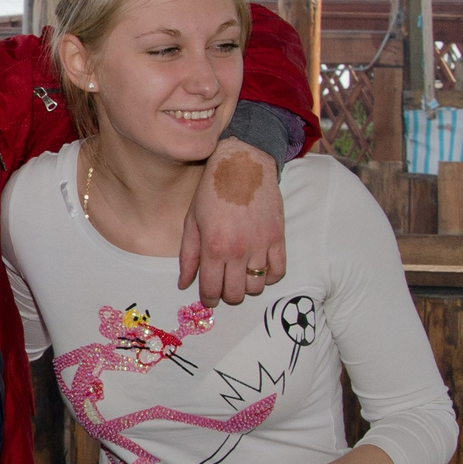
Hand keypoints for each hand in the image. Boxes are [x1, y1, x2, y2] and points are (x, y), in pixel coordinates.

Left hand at [180, 138, 285, 306]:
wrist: (243, 164)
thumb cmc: (211, 191)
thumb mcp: (191, 221)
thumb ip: (188, 256)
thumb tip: (184, 284)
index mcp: (213, 247)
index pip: (211, 289)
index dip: (208, 299)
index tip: (208, 298)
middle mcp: (238, 250)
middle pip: (235, 294)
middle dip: (226, 296)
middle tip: (222, 287)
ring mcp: (261, 245)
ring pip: (256, 286)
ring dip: (247, 287)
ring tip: (239, 276)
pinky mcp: (278, 237)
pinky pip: (278, 271)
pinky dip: (269, 277)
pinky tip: (259, 269)